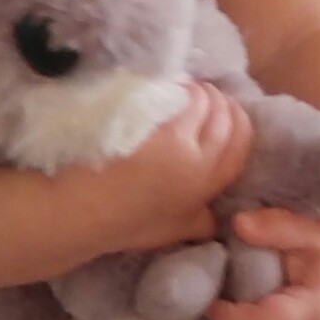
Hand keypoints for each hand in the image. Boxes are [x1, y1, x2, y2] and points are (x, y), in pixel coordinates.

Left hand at [102, 85, 255, 253]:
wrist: (78, 210)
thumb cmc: (121, 223)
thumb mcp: (171, 231)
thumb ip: (200, 221)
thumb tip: (217, 217)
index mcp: (206, 184)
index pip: (241, 141)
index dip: (237, 122)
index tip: (225, 112)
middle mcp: (196, 157)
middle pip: (224, 115)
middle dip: (217, 101)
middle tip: (200, 98)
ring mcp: (171, 135)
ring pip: (199, 98)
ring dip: (193, 91)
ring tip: (177, 94)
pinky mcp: (146, 118)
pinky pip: (169, 92)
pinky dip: (169, 88)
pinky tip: (157, 92)